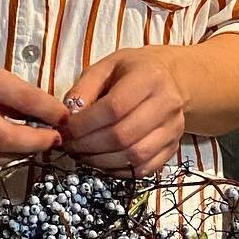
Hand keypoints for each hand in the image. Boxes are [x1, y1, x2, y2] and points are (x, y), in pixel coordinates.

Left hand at [61, 48, 187, 176]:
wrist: (170, 78)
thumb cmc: (132, 71)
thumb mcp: (104, 68)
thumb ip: (84, 89)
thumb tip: (68, 117)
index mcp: (148, 78)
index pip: (113, 108)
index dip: (84, 124)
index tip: (65, 129)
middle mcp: (166, 104)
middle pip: (123, 136)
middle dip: (88, 145)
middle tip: (69, 145)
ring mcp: (173, 129)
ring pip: (134, 156)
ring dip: (101, 161)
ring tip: (82, 154)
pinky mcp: (173, 147)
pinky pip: (144, 169)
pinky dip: (118, 171)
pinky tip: (102, 161)